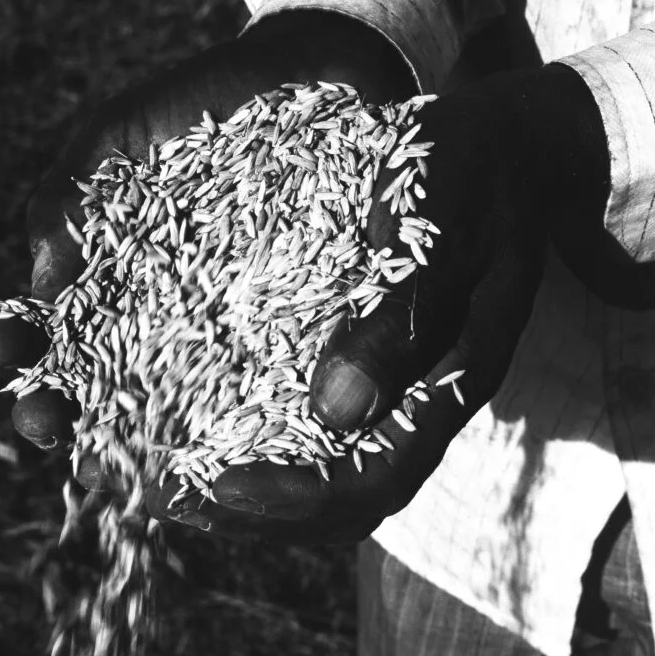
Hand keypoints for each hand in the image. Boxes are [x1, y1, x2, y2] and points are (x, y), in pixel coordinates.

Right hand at [0, 11, 416, 483]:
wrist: (304, 79)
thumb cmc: (196, 109)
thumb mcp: (112, 141)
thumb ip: (64, 202)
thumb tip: (40, 282)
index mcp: (106, 280)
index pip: (51, 334)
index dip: (21, 354)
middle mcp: (155, 319)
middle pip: (99, 385)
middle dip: (62, 410)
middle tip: (41, 424)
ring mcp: (217, 333)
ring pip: (168, 402)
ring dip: (131, 433)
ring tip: (105, 450)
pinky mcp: (281, 338)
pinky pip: (252, 390)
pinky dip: (226, 422)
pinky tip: (201, 442)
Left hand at [146, 70, 579, 543]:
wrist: (495, 145)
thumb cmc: (472, 174)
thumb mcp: (449, 229)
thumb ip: (405, 318)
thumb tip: (338, 411)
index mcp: (451, 381)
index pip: (375, 480)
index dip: (293, 498)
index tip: (211, 482)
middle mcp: (418, 400)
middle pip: (338, 501)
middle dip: (249, 510)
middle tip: (161, 495)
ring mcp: (391, 384)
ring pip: (317, 470)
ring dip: (240, 486)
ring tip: (158, 475)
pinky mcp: (360, 356)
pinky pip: (304, 421)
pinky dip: (243, 433)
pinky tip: (185, 416)